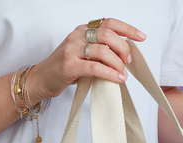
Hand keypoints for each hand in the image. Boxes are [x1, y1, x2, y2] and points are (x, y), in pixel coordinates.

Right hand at [28, 18, 146, 101]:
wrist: (40, 80)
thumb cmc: (63, 70)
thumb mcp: (82, 56)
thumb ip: (99, 52)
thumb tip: (123, 57)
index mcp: (82, 30)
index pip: (109, 23)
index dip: (127, 29)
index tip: (141, 37)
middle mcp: (77, 36)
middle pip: (108, 34)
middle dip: (123, 48)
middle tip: (128, 61)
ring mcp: (72, 50)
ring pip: (103, 51)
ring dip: (117, 63)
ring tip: (123, 73)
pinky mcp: (69, 66)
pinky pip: (95, 67)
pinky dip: (110, 73)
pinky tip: (117, 79)